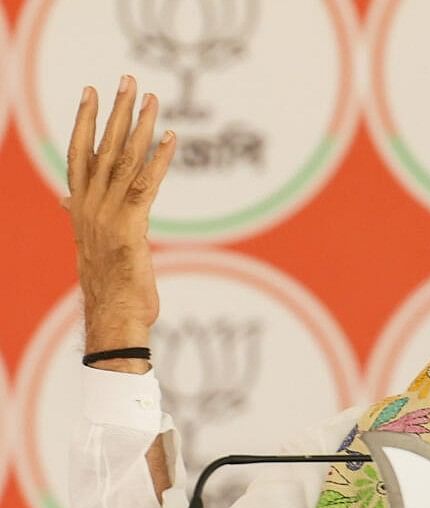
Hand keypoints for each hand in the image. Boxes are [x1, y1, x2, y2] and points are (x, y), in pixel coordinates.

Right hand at [64, 75, 174, 371]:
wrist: (114, 316)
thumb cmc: (110, 284)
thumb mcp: (94, 244)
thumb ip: (84, 217)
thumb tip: (69, 200)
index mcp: (81, 207)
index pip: (80, 154)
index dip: (85, 122)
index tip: (92, 92)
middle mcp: (90, 206)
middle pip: (102, 148)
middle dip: (116, 112)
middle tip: (127, 80)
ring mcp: (108, 216)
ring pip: (124, 161)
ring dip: (140, 127)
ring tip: (151, 98)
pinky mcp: (130, 227)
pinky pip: (146, 186)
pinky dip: (159, 160)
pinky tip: (171, 138)